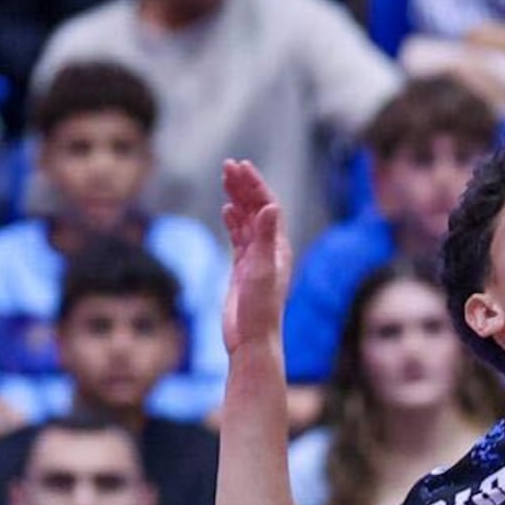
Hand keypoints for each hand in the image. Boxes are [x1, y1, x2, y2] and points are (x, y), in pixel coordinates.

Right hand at [220, 158, 290, 356]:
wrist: (253, 340)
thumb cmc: (260, 310)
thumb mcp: (261, 271)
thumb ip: (264, 238)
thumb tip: (270, 207)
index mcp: (278, 247)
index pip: (267, 207)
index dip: (255, 185)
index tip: (241, 166)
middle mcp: (270, 250)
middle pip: (257, 209)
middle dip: (244, 186)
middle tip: (228, 164)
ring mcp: (256, 259)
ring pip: (247, 221)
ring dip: (237, 199)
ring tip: (226, 177)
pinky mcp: (243, 269)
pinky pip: (239, 238)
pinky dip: (233, 221)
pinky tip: (225, 209)